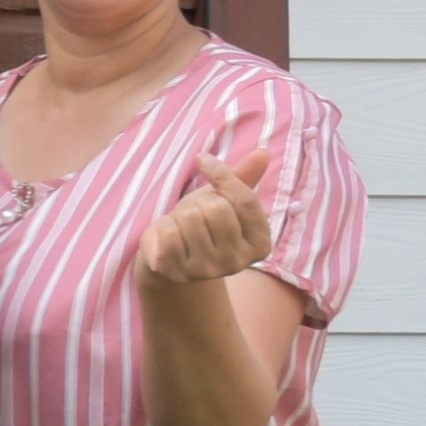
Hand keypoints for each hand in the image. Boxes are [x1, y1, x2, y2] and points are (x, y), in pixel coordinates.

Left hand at [139, 132, 277, 298]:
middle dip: (199, 202)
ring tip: (182, 226)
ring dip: (180, 214)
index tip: (202, 159)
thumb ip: (244, 177)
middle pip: (217, 208)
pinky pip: (168, 232)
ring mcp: (208, 271)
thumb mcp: (225, 198)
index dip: (222, 174)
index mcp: (260, 244)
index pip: (244, 200)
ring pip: (191, 217)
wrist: (169, 255)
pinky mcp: (177, 273)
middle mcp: (238, 262)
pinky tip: (167, 238)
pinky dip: (162, 226)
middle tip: (195, 213)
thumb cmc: (202, 222)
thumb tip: (264, 152)